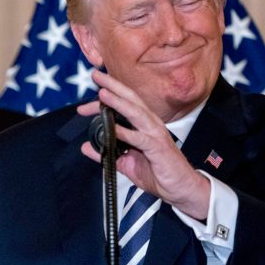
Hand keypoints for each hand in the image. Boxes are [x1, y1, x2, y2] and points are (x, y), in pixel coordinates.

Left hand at [77, 70, 209, 219]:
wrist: (181, 189)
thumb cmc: (158, 174)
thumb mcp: (125, 164)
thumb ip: (106, 154)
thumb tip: (86, 147)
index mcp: (143, 125)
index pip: (123, 105)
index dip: (104, 102)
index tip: (84, 106)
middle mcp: (150, 125)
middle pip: (131, 99)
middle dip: (112, 86)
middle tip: (96, 75)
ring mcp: (155, 134)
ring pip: (136, 112)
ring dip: (118, 102)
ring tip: (103, 93)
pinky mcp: (158, 148)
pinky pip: (139, 138)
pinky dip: (126, 132)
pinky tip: (113, 128)